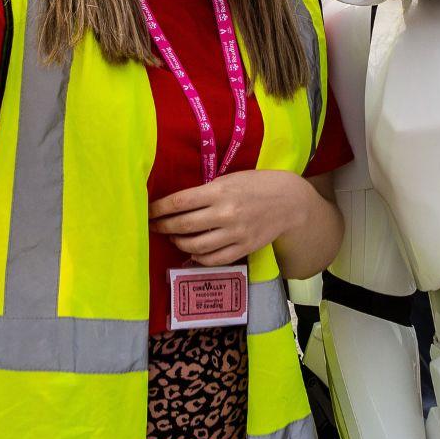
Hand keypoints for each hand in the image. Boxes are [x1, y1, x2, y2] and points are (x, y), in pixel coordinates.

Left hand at [149, 169, 318, 266]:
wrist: (289, 201)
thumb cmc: (256, 185)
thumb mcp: (229, 179)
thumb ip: (205, 192)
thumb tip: (177, 204)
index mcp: (220, 191)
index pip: (180, 202)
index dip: (159, 209)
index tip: (149, 211)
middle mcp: (225, 213)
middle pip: (183, 226)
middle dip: (164, 227)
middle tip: (154, 226)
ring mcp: (235, 233)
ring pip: (196, 246)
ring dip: (179, 243)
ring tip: (174, 237)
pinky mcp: (244, 248)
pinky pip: (214, 259)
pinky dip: (198, 258)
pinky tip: (192, 251)